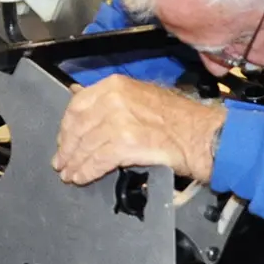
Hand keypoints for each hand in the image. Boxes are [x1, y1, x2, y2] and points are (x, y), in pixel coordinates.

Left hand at [53, 76, 225, 185]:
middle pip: (77, 127)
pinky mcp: (124, 144)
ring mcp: (118, 122)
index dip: (66, 127)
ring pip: (84, 146)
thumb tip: (81, 99)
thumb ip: (112, 100)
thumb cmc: (179, 119)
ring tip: (69, 175)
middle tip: (61, 162)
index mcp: (115, 86)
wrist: (201, 135)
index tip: (63, 140)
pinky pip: (96, 161)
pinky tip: (81, 178)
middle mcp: (113, 100)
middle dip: (67, 148)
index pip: (77, 105)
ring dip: (74, 164)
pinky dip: (86, 172)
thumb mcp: (141, 96)